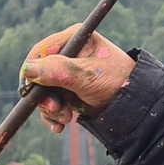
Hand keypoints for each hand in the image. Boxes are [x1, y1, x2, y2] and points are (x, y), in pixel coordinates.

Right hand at [20, 26, 135, 132]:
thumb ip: (58, 72)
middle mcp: (69, 54)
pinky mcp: (70, 92)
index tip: (30, 91)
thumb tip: (28, 70)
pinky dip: (54, 116)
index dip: (32, 71)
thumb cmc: (118, 83)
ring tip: (66, 119)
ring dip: (50, 109)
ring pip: (44, 92)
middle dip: (44, 95)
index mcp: (75, 39)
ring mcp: (68, 75)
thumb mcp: (87, 76)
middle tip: (55, 110)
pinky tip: (61, 125)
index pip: (41, 51)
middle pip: (40, 73)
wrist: (135, 107)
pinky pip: (51, 104)